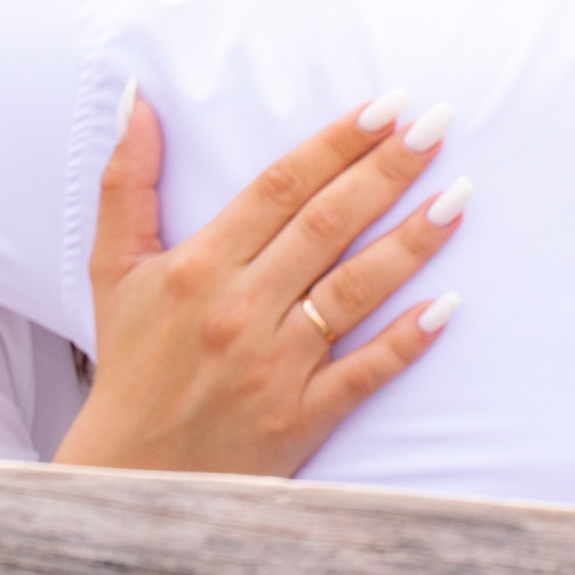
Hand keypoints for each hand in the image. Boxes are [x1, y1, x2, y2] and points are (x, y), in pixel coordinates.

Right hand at [51, 89, 465, 475]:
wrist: (134, 475)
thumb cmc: (132, 362)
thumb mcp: (116, 269)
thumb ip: (127, 182)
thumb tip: (136, 99)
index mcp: (197, 266)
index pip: (280, 186)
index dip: (337, 141)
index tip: (387, 105)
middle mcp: (238, 309)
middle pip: (326, 225)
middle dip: (386, 171)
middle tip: (437, 126)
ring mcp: (274, 365)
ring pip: (354, 289)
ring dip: (410, 241)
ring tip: (458, 195)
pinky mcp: (301, 416)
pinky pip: (365, 371)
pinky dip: (406, 339)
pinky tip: (447, 304)